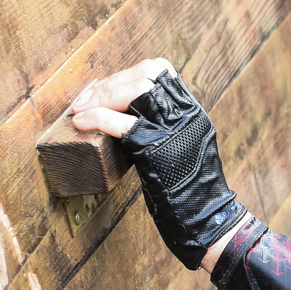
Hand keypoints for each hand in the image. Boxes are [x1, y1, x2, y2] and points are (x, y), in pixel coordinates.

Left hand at [67, 64, 245, 270]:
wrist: (208, 219)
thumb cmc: (190, 191)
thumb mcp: (182, 146)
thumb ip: (163, 127)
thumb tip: (126, 115)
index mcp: (192, 111)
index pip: (159, 70)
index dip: (127, 75)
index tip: (106, 90)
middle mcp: (187, 115)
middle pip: (146, 74)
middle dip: (110, 83)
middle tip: (86, 100)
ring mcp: (175, 130)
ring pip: (138, 90)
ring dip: (102, 96)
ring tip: (82, 109)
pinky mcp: (158, 150)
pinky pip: (125, 124)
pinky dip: (98, 118)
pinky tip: (83, 123)